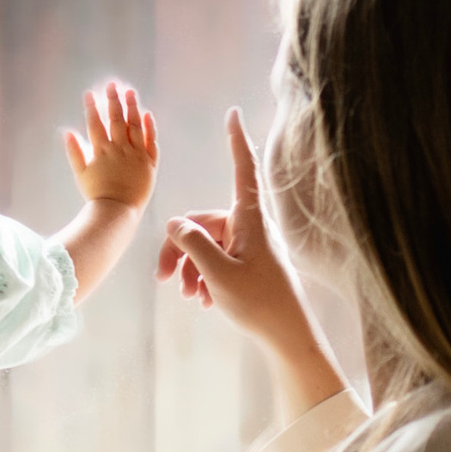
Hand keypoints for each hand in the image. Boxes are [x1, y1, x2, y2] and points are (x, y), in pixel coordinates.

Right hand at [63, 81, 158, 210]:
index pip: (96, 124)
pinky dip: (150, 127)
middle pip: (116, 119)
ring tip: (130, 92)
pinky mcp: (150, 163)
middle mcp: (120, 149)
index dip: (92, 108)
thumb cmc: (97, 195)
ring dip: (132, 107)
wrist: (117, 211)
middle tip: (112, 85)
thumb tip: (67, 132)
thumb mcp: (81, 174)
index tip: (90, 94)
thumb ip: (75, 152)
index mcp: (101, 151)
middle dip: (113, 100)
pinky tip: (148, 114)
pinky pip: (151, 141)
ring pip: (135, 125)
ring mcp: (136, 154)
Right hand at [157, 109, 339, 409]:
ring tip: (188, 296)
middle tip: (162, 280)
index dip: (236, 142)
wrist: (288, 336)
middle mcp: (250, 227)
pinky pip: (218, 260)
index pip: (243, 170)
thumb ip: (192, 244)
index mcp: (249, 220)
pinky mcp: (250, 265)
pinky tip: (202, 300)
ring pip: (207, 245)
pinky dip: (205, 276)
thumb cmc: (259, 304)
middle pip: (203, 222)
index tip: (233, 114)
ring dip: (191, 268)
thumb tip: (175, 223)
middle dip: (179, 249)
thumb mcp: (218, 274)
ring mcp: (250, 247)